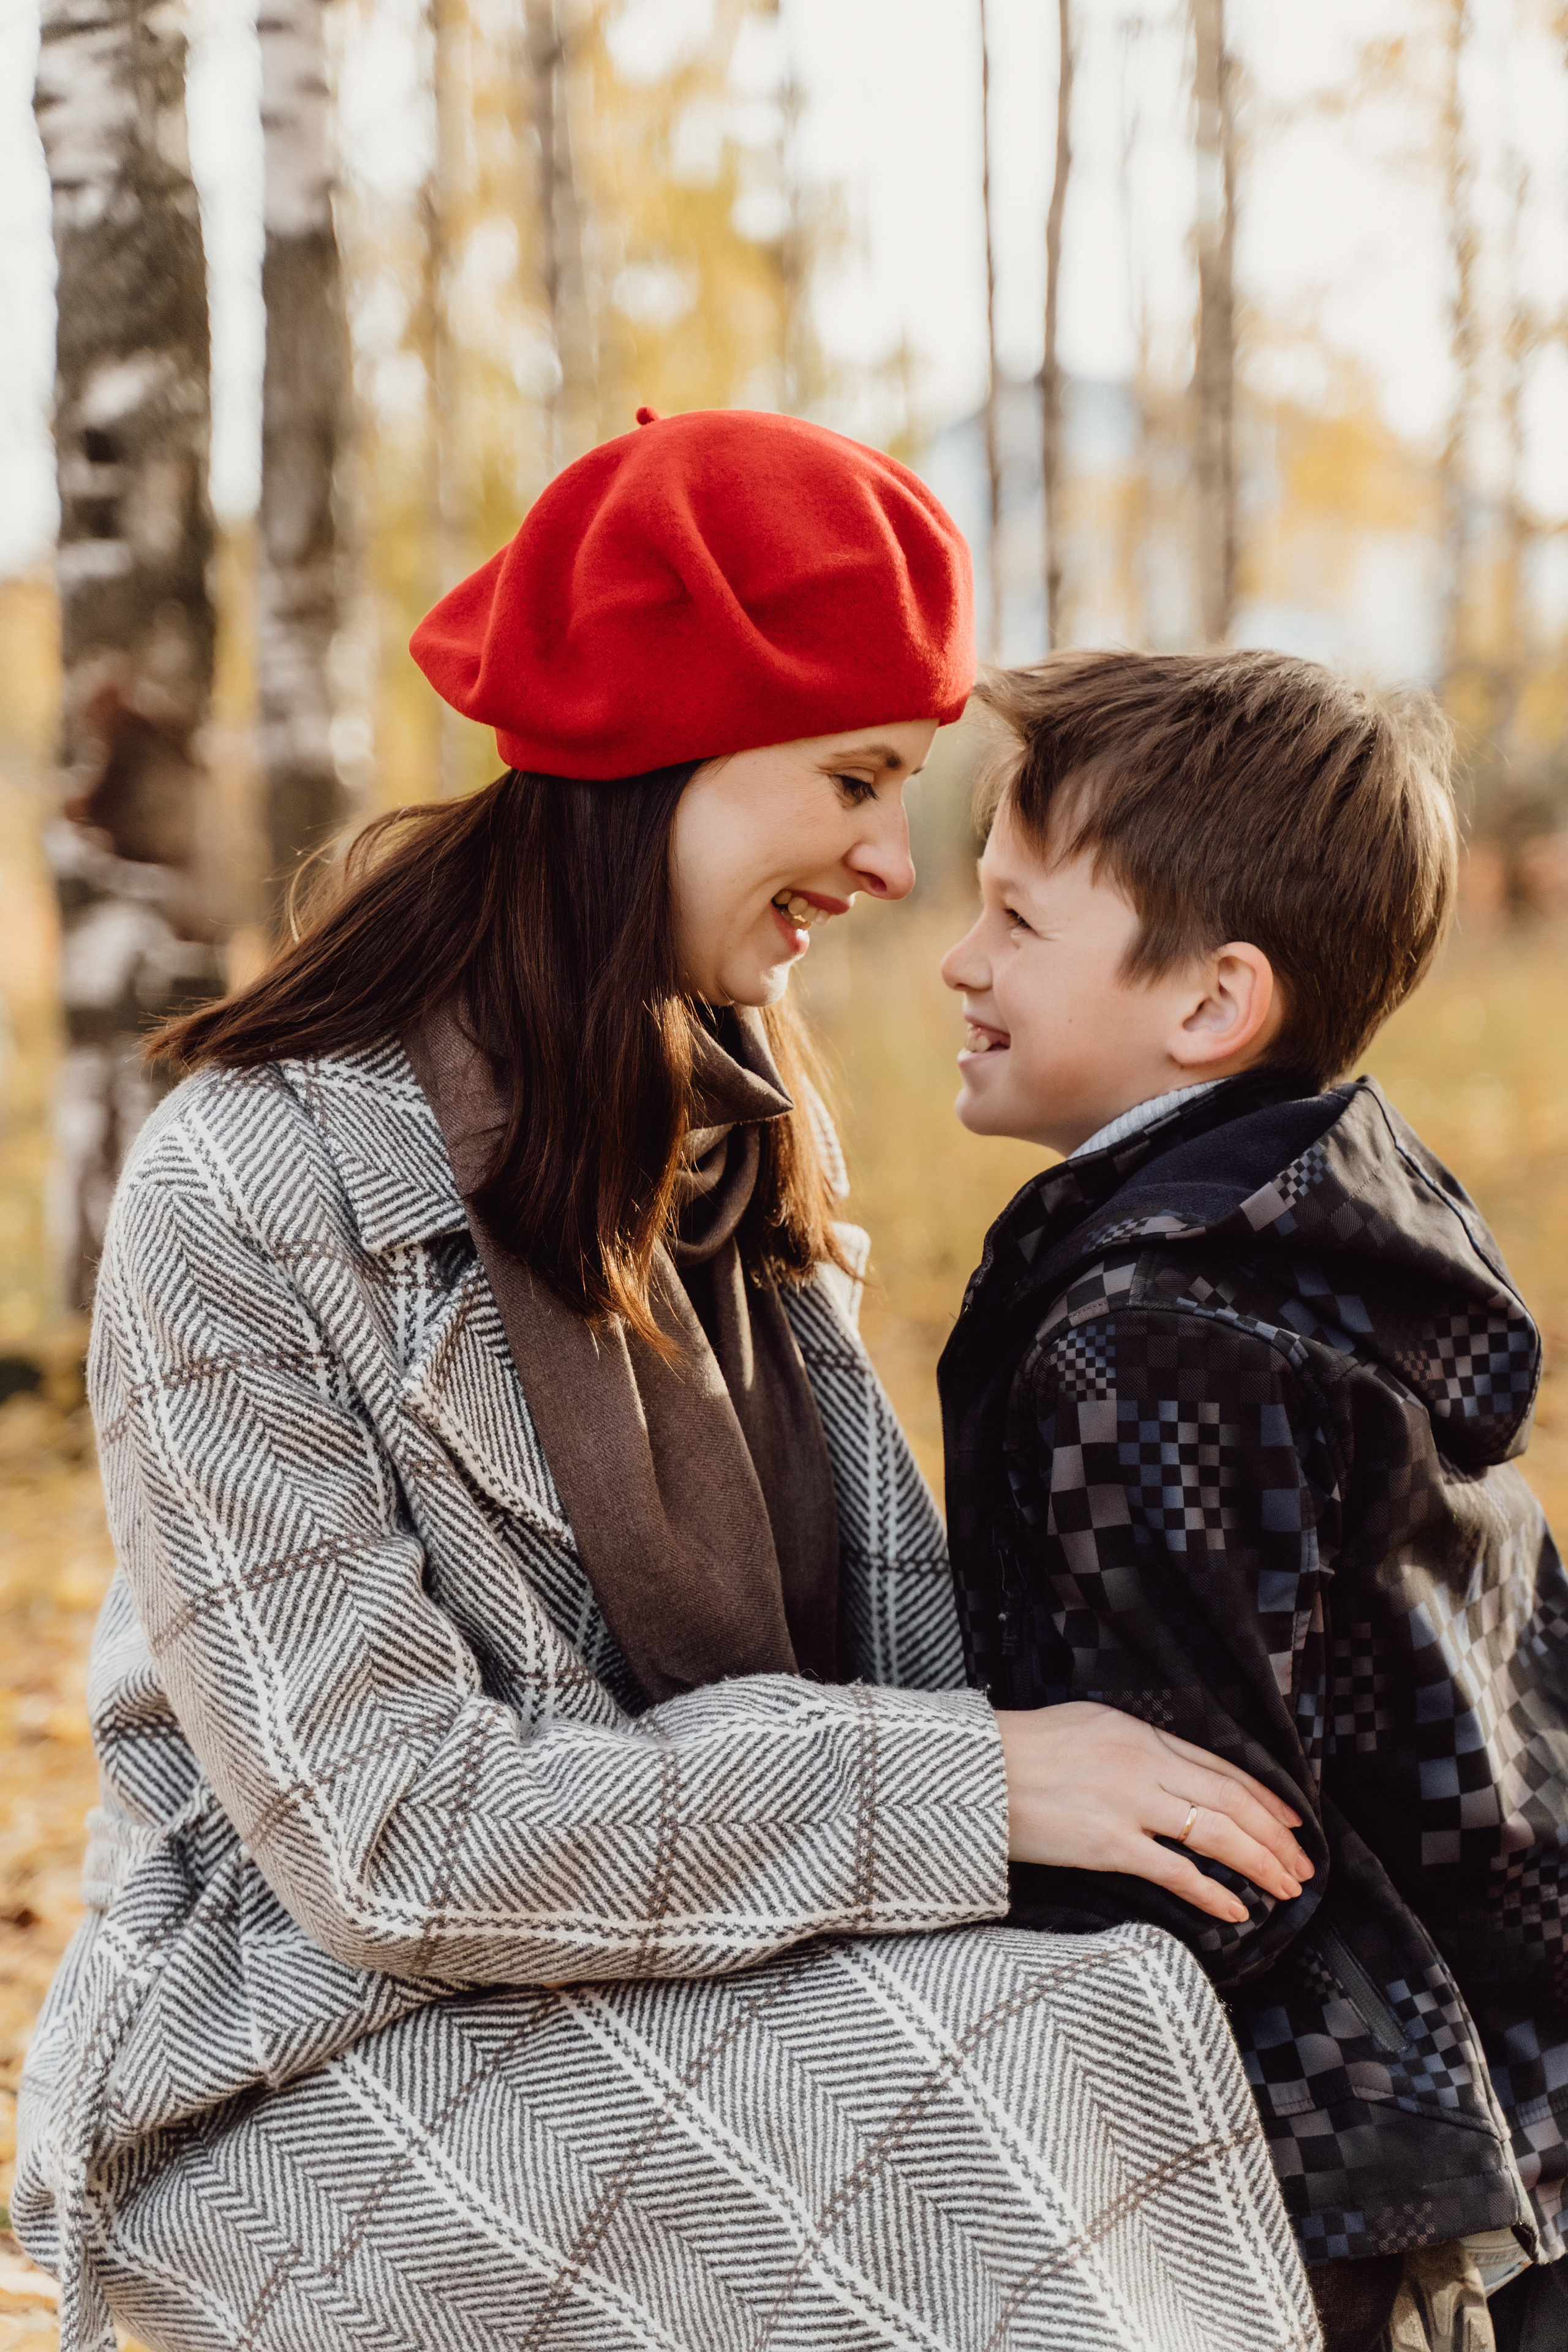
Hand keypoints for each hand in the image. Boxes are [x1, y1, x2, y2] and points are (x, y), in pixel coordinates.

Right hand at [994, 1701, 1314, 1926]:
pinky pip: (1174, 1870)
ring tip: (1284, 1888)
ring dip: (1257, 1863)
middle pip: (1228, 1800)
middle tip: (1301, 1865)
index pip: (1220, 1766)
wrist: (974, 1771)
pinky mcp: (1106, 1843)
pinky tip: (1235, 1910)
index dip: (1264, 1797)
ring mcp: (1126, 1802)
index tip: (1292, 1823)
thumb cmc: (1022, 1749)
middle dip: (1273, 1837)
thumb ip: (1133, 1747)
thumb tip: (1172, 1772)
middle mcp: (1141, 1762)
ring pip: (1213, 1832)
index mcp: (1139, 1732)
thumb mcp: (1087, 1726)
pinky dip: (1211, 1892)